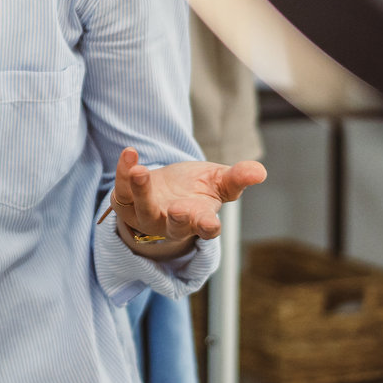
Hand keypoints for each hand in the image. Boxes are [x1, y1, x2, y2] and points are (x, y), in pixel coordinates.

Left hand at [108, 146, 266, 251]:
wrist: (164, 189)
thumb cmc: (195, 188)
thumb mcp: (219, 181)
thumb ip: (237, 178)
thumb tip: (260, 171)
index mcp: (199, 220)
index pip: (206, 229)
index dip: (208, 227)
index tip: (210, 224)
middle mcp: (172, 222)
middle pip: (174, 226)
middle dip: (177, 218)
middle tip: (178, 209)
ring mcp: (147, 214)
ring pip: (143, 208)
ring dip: (141, 190)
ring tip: (140, 171)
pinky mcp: (126, 202)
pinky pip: (122, 190)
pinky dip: (123, 171)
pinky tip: (130, 153)